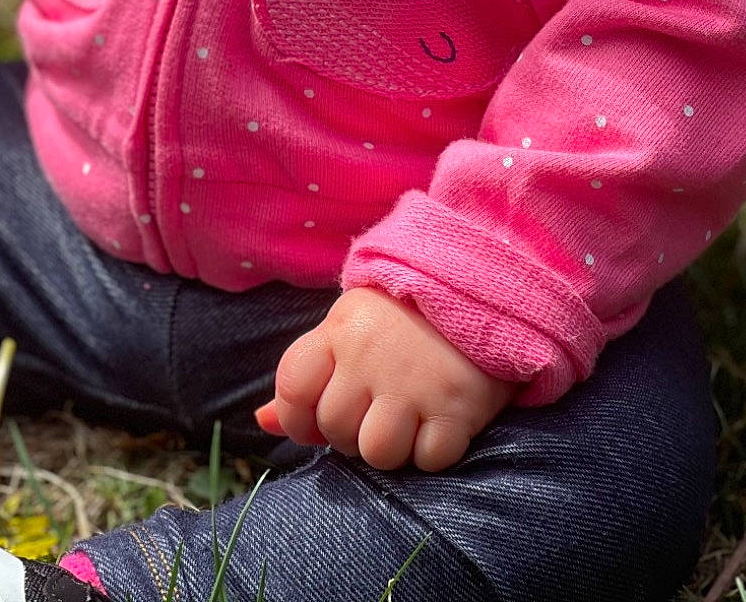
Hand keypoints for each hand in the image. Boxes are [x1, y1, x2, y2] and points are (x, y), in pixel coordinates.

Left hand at [253, 286, 516, 471]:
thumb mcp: (349, 329)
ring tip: (406, 421)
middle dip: (349, 433)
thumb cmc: (403, 317)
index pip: (293, 387)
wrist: (482, 286)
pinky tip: (440, 421)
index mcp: (340, 329)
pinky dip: (434, 452)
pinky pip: (430, 459)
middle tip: (375, 410)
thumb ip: (307, 375)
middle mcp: (372, 355)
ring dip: (391, 448)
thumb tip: (263, 421)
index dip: (297, 417)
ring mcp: (416, 381)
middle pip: (335, 428)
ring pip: (377, 452)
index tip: (316, 419)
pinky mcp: (458, 405)